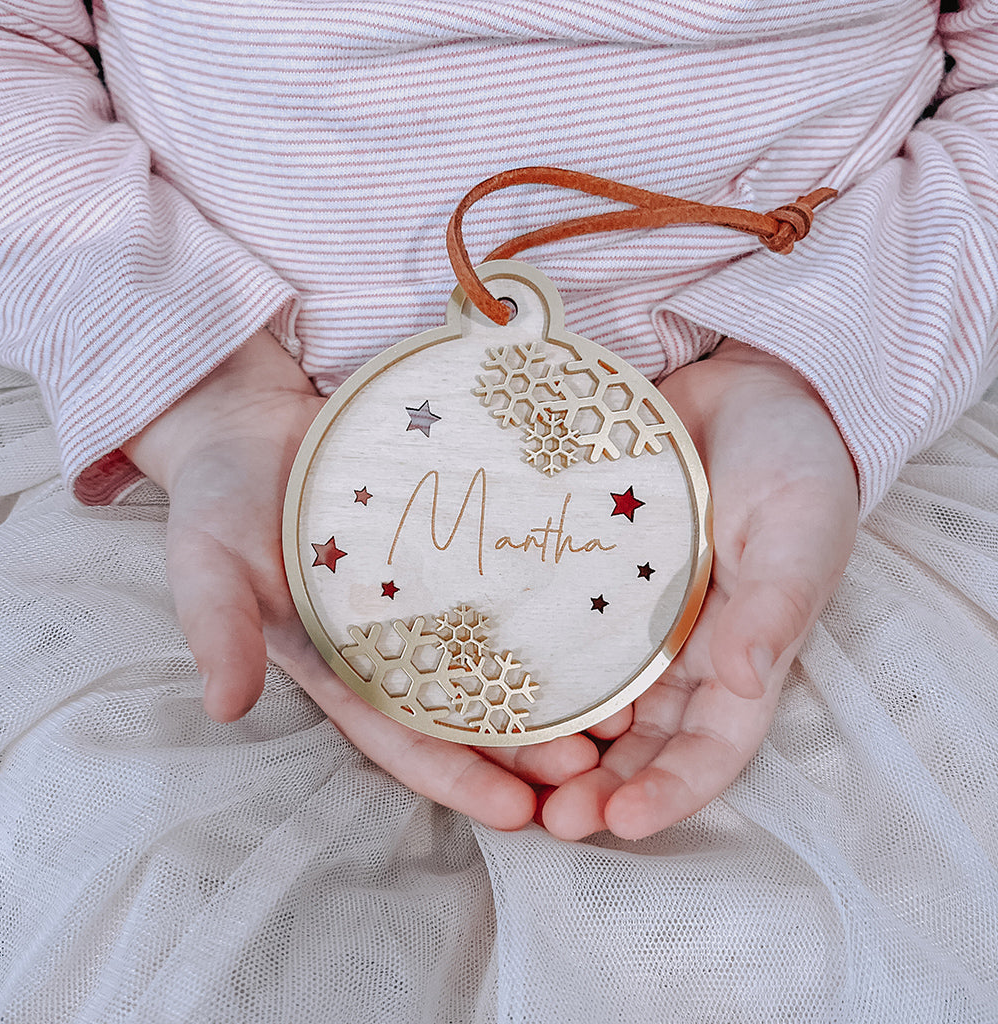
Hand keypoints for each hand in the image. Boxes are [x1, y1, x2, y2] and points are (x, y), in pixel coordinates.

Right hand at [123, 329, 598, 830]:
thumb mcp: (207, 562)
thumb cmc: (223, 497)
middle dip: (529, 751)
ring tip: (623, 718)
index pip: (404, 739)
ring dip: (558, 694)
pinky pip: (509, 584)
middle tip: (594, 773)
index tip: (517, 813)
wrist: (255, 422)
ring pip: (502, 656)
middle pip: (472, 711)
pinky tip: (602, 626)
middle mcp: (394, 640)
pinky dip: (552, 611)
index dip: (458, 779)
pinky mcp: (456, 543)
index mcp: (340, 666)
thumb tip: (225, 705)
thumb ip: (217, 626)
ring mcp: (429, 592)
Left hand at [540, 339, 858, 840]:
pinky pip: (552, 630)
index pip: (710, 747)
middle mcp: (677, 650)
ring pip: (587, 698)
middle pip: (638, 742)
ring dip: (553, 742)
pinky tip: (483, 686)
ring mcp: (626, 616)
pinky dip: (524, 665)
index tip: (620, 822)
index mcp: (739, 654)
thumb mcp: (800, 529)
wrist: (739, 390)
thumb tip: (743, 681)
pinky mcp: (584, 577)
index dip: (670, 793)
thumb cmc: (791, 462)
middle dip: (598, 786)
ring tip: (507, 773)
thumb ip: (777, 604)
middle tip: (550, 819)